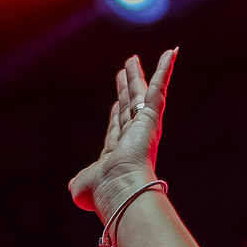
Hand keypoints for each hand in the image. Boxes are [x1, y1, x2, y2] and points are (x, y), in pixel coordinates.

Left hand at [69, 48, 176, 223]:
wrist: (119, 191)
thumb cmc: (102, 194)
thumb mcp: (82, 186)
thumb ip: (78, 182)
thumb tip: (74, 187)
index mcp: (118, 153)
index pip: (118, 127)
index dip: (117, 113)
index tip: (117, 101)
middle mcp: (133, 138)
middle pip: (129, 105)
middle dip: (126, 88)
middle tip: (125, 69)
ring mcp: (144, 127)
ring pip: (142, 94)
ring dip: (140, 75)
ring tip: (134, 58)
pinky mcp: (151, 117)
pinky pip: (159, 88)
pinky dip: (165, 70)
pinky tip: (172, 52)